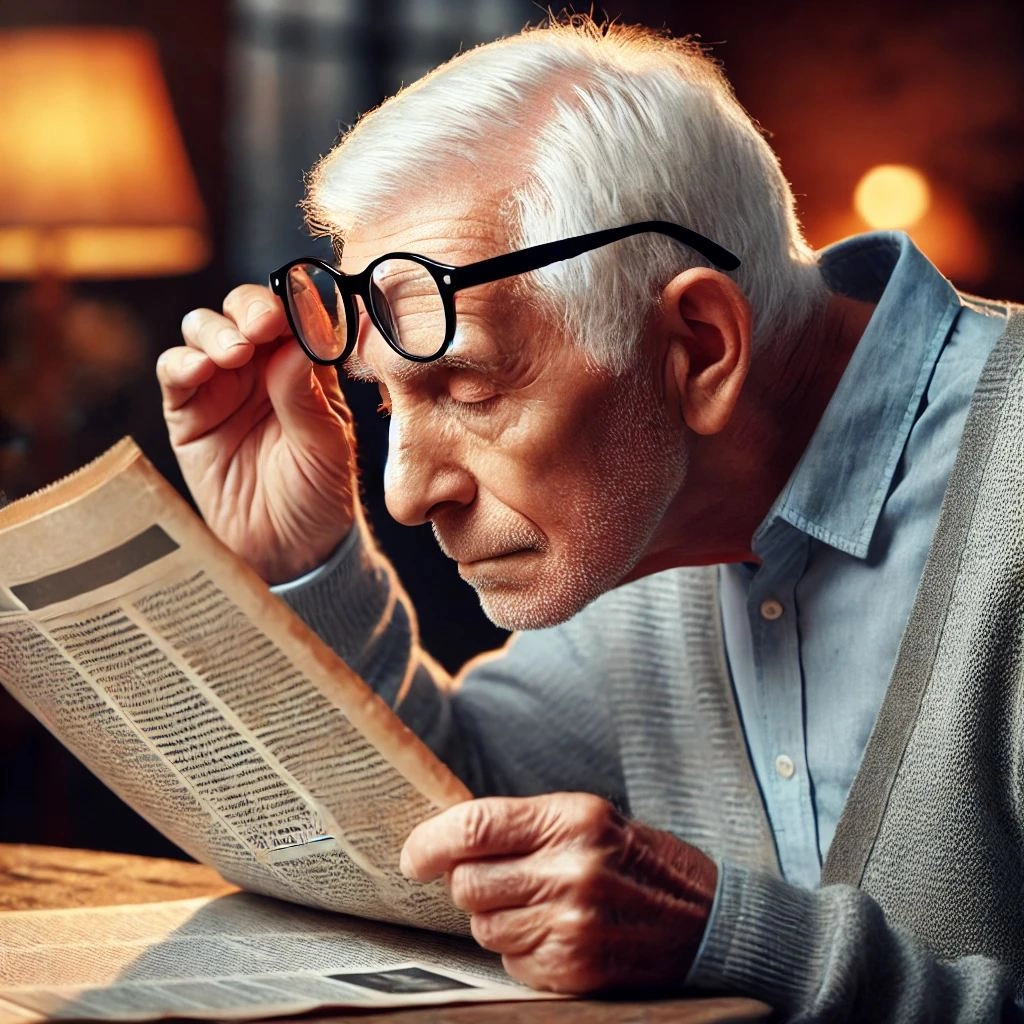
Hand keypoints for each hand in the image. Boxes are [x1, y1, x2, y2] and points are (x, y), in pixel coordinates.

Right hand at [157, 284, 356, 582]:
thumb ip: (307, 395)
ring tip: (234, 354)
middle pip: (245, 311)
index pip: (296, 317)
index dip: (293, 304)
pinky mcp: (188, 412)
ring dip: (216, 331)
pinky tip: (199, 370)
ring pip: (205, 330)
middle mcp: (262, 368)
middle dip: (250, 309)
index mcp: (306, 368)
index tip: (295, 309)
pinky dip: (181, 362)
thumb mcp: (326, 447)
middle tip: (262, 325)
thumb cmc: (318, 496)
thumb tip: (298, 340)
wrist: (287, 550)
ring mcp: (223, 386)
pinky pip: (174, 372)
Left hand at [400, 793, 716, 993]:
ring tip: (537, 904)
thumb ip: (524, 824)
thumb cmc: (640, 862)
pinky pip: (510, 960)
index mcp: (573, 819)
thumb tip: (449, 837)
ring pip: (483, 925)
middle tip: (494, 877)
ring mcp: (572, 925)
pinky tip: (555, 932)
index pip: (476, 826)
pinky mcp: (574, 970)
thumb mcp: (590, 818)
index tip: (414, 855)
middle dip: (467, 881)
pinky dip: (520, 948)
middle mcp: (571, 870)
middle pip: (469, 882)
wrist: (707, 920)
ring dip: (495, 916)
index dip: (431, 841)